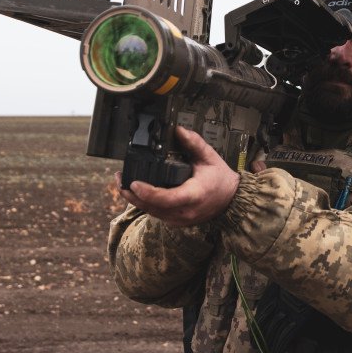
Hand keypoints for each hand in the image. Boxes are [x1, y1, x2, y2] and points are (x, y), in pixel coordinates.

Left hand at [118, 126, 240, 227]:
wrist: (231, 201)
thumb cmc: (221, 180)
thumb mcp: (210, 158)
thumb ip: (194, 143)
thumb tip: (178, 131)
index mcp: (194, 194)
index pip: (167, 198)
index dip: (148, 192)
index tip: (134, 183)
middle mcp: (186, 211)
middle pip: (152, 207)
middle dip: (132, 195)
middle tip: (120, 179)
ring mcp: (180, 219)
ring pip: (151, 212)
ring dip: (135, 200)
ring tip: (124, 184)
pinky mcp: (176, 221)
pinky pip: (156, 214)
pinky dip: (146, 204)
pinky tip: (138, 193)